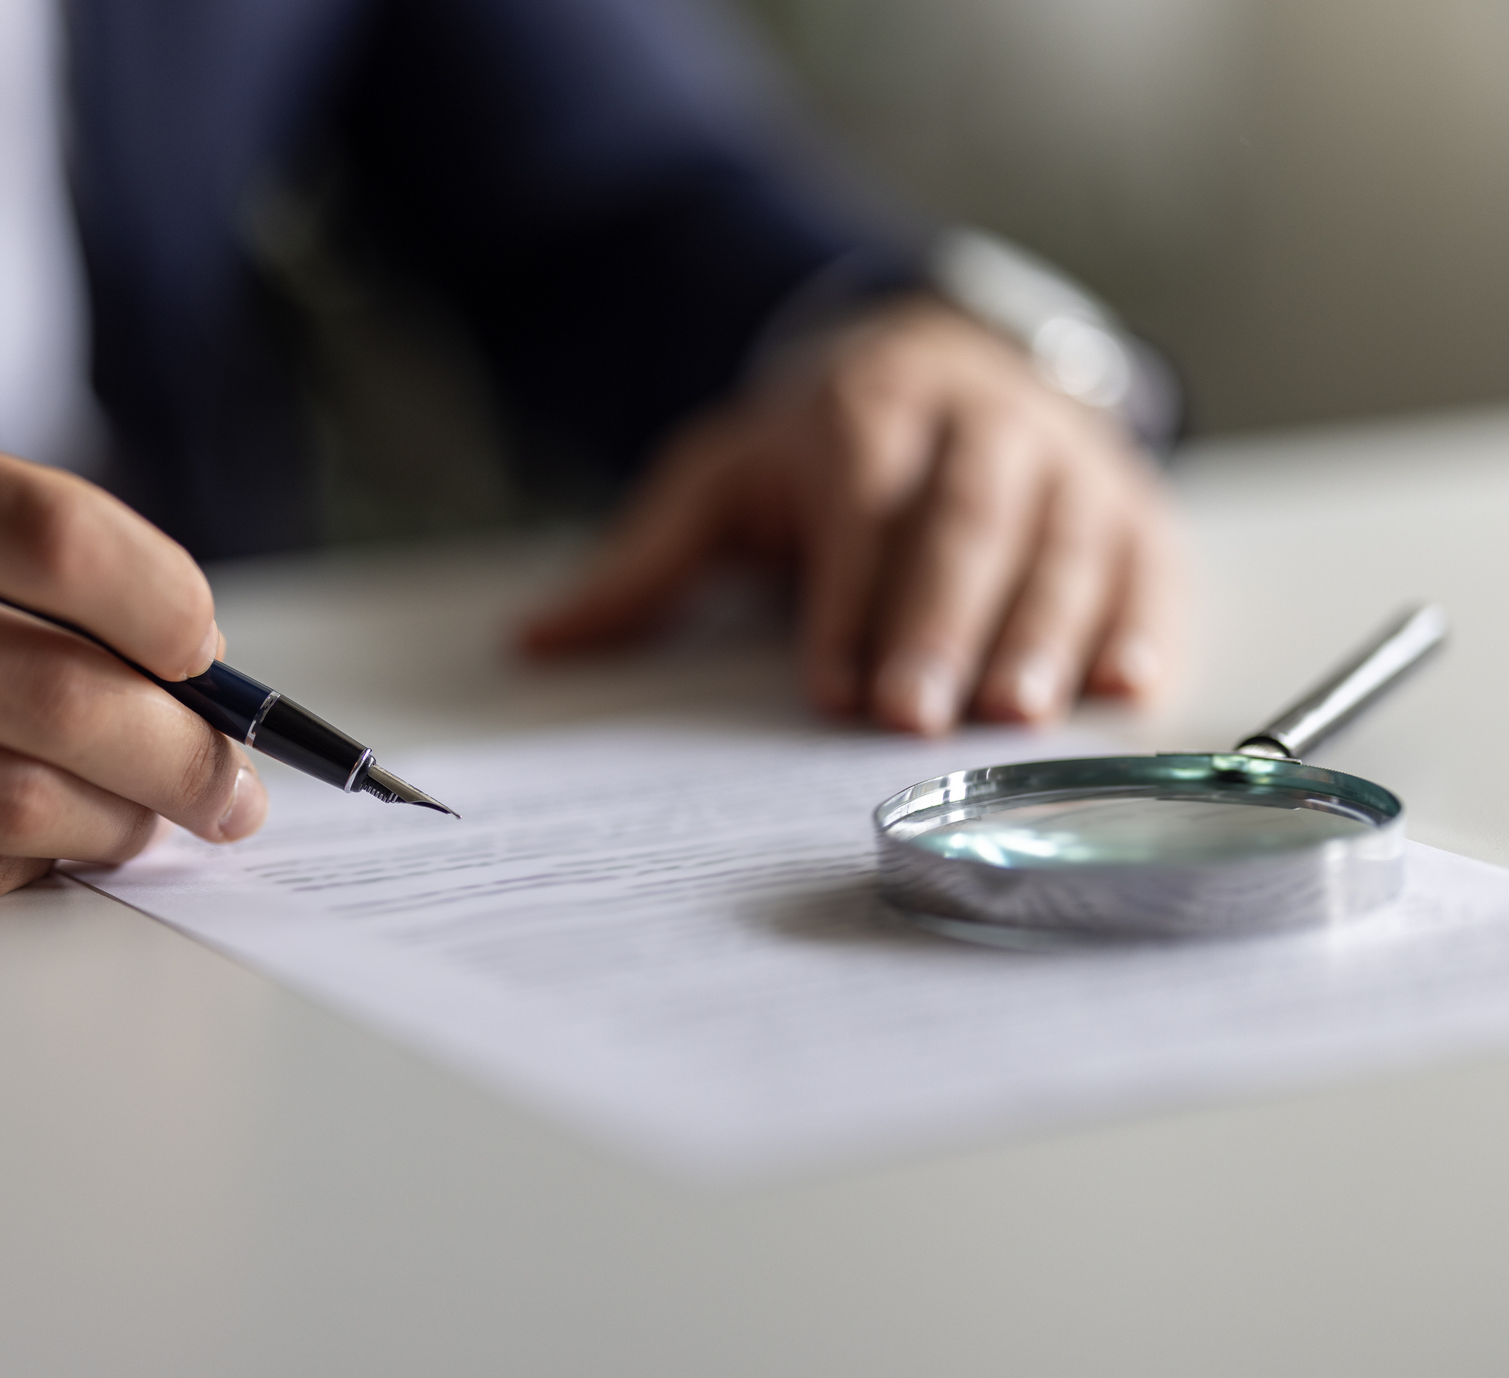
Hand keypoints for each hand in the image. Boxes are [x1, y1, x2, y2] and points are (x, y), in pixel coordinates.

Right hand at [0, 406, 265, 916]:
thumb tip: (163, 648)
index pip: (51, 534)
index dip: (166, 603)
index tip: (209, 649)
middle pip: (54, 697)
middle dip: (183, 753)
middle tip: (234, 784)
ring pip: (7, 807)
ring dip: (122, 826)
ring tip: (162, 821)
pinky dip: (21, 868)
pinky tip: (50, 850)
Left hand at [521, 296, 1184, 733]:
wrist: (946, 352)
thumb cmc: (820, 442)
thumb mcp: (723, 477)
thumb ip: (645, 561)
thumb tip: (534, 642)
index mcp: (871, 404)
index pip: (862, 500)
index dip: (849, 595)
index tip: (830, 686)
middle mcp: (981, 419)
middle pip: (968, 520)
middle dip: (941, 622)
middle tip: (914, 719)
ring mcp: (1067, 455)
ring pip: (1065, 540)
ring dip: (1044, 632)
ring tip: (1014, 718)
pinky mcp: (1131, 497)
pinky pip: (1148, 558)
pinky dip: (1145, 623)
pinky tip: (1125, 691)